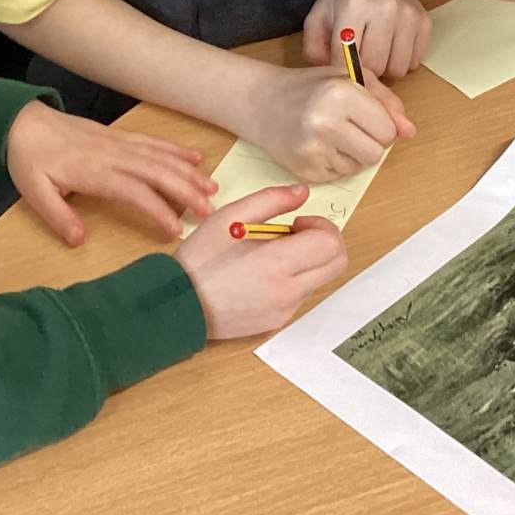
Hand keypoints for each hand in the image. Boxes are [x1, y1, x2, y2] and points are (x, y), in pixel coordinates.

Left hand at [4, 101, 215, 244]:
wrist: (24, 123)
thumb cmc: (29, 159)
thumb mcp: (33, 192)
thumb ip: (57, 216)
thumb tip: (79, 240)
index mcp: (93, 171)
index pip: (134, 190)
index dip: (158, 209)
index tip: (176, 229)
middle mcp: (112, 154)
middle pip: (157, 171)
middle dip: (186, 190)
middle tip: (210, 211)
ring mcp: (119, 142)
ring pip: (160, 156)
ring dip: (188, 171)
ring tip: (212, 189)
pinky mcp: (119, 136)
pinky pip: (153, 142)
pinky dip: (176, 150)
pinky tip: (195, 158)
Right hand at [174, 185, 347, 338]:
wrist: (178, 304)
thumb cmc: (201, 258)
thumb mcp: (230, 217)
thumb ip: (270, 200)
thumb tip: (302, 191)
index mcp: (277, 263)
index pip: (330, 244)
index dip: (321, 227)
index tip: (296, 224)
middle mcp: (287, 291)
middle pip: (336, 264)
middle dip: (323, 243)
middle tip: (294, 236)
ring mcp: (284, 310)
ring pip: (319, 279)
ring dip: (307, 262)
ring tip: (270, 256)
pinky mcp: (277, 322)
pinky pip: (300, 296)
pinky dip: (292, 280)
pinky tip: (261, 275)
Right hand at [242, 64, 414, 183]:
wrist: (261, 103)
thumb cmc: (310, 87)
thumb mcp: (349, 78)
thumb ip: (385, 101)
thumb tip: (409, 131)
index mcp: (340, 94)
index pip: (387, 131)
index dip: (381, 124)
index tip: (365, 116)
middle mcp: (325, 123)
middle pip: (376, 153)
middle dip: (370, 142)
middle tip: (350, 127)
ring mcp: (313, 150)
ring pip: (359, 167)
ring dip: (353, 154)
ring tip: (332, 135)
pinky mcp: (305, 170)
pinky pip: (340, 176)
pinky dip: (335, 163)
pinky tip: (319, 146)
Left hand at [301, 0, 431, 79]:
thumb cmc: (342, 1)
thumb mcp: (317, 19)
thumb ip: (313, 49)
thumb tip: (332, 76)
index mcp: (353, 5)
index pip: (346, 58)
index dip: (342, 69)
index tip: (341, 66)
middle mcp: (385, 6)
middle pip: (375, 66)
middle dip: (365, 70)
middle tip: (359, 56)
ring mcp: (408, 14)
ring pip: (398, 69)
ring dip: (385, 69)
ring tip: (375, 51)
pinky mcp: (424, 21)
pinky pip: (414, 63)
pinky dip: (401, 62)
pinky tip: (391, 46)